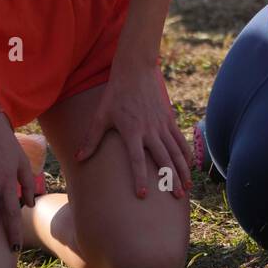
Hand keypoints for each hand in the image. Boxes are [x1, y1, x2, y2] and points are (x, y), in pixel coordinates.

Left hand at [75, 61, 191, 199]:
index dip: (139, 178)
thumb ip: (91, 139)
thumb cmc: (115, 94)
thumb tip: (78, 159)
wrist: (135, 71)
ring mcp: (162, 125)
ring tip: (187, 187)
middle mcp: (150, 130)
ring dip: (182, 170)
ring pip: (176, 151)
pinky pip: (180, 140)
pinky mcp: (169, 119)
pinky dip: (186, 154)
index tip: (142, 195)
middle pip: (164, 159)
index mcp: (132, 131)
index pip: (136, 160)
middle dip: (171, 179)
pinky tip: (189, 166)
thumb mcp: (101, 116)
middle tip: (177, 196)